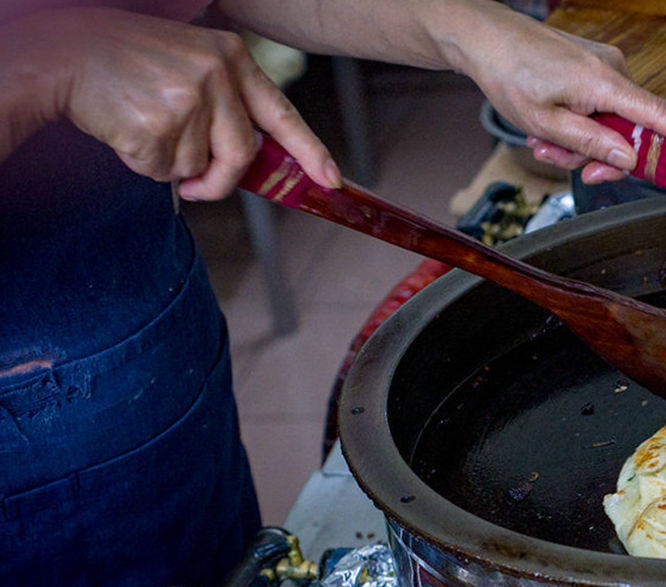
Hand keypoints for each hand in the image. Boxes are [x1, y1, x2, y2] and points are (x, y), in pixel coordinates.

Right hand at [1, 8, 338, 200]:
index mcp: (231, 57)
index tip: (331, 180)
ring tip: (144, 126)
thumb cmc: (131, 62)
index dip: (310, 152)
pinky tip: (127, 130)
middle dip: (219, 181)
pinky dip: (144, 164)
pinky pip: (163, 171)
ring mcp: (187, 100)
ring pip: (198, 167)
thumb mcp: (192, 62)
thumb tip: (253, 158)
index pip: (282, 114)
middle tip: (196, 185)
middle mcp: (215, 75)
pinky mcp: (156, 125)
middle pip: (241, 156)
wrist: (64, 53)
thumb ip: (228, 103)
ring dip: (171, 165)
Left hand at [444, 4, 665, 183]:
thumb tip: (631, 161)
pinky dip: (578, 124)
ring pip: (611, 124)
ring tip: (543, 139)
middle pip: (634, 131)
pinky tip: (549, 126)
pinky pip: (600, 108)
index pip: (662, 117)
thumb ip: (592, 144)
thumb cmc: (511, 75)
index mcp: (606, 84)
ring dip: (580, 142)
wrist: (486, 38)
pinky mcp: (595, 69)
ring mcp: (606, 68)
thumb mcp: (546, 123)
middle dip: (601, 156)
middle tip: (563, 162)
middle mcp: (614, 71)